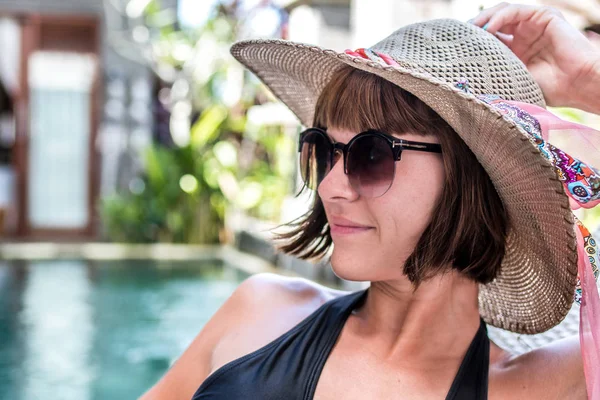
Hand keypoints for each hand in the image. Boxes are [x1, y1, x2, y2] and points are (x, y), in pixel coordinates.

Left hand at [471, 3, 599, 111]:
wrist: (577, 85)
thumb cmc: (549, 89)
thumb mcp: (512, 78)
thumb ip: (494, 70)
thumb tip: (464, 74)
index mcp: (515, 51)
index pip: (489, 39)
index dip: (472, 41)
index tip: (455, 48)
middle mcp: (523, 35)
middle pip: (493, 23)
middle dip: (474, 27)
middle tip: (460, 36)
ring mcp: (534, 24)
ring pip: (503, 13)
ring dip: (484, 19)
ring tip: (471, 29)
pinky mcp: (544, 16)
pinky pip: (516, 11)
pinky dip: (500, 17)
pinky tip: (488, 29)